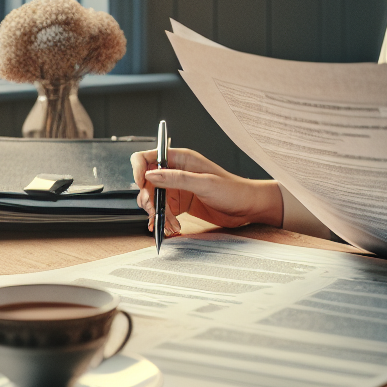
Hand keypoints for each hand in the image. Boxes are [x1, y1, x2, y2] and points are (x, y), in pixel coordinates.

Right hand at [131, 147, 281, 237]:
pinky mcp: (180, 204)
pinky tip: (169, 228)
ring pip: (153, 200)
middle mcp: (175, 172)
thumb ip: (177, 178)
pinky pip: (162, 211)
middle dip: (149, 199)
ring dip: (157, 214)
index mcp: (180, 159)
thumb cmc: (233, 190)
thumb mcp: (205, 183)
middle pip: (146, 183)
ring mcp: (176, 189)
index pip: (147, 157)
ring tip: (170, 225)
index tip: (140, 184)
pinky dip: (162, 221)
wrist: (247, 207)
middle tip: (157, 213)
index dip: (138, 169)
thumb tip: (151, 174)